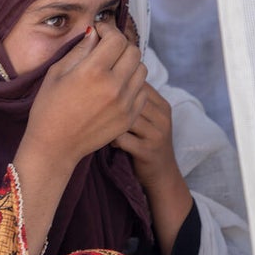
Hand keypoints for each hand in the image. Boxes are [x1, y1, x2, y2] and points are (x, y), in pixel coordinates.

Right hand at [24, 22, 149, 164]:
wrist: (55, 146)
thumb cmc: (49, 107)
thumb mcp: (56, 73)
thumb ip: (79, 50)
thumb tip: (94, 33)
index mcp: (93, 71)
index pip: (116, 39)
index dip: (108, 30)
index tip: (99, 32)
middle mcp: (114, 86)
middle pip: (133, 51)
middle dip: (120, 45)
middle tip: (106, 48)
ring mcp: (125, 103)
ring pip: (141, 70)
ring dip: (129, 63)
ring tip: (113, 68)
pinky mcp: (129, 117)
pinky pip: (142, 91)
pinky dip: (133, 83)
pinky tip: (117, 86)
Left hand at [113, 84, 191, 254]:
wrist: (162, 175)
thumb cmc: (145, 142)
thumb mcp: (146, 119)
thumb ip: (133, 100)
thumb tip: (106, 78)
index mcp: (161, 105)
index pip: (136, 83)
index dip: (114, 86)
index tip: (99, 93)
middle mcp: (161, 117)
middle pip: (129, 98)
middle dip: (107, 102)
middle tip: (92, 108)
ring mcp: (157, 134)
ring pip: (124, 116)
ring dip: (107, 120)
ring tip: (99, 126)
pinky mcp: (148, 151)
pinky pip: (121, 138)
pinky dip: (109, 138)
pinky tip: (107, 141)